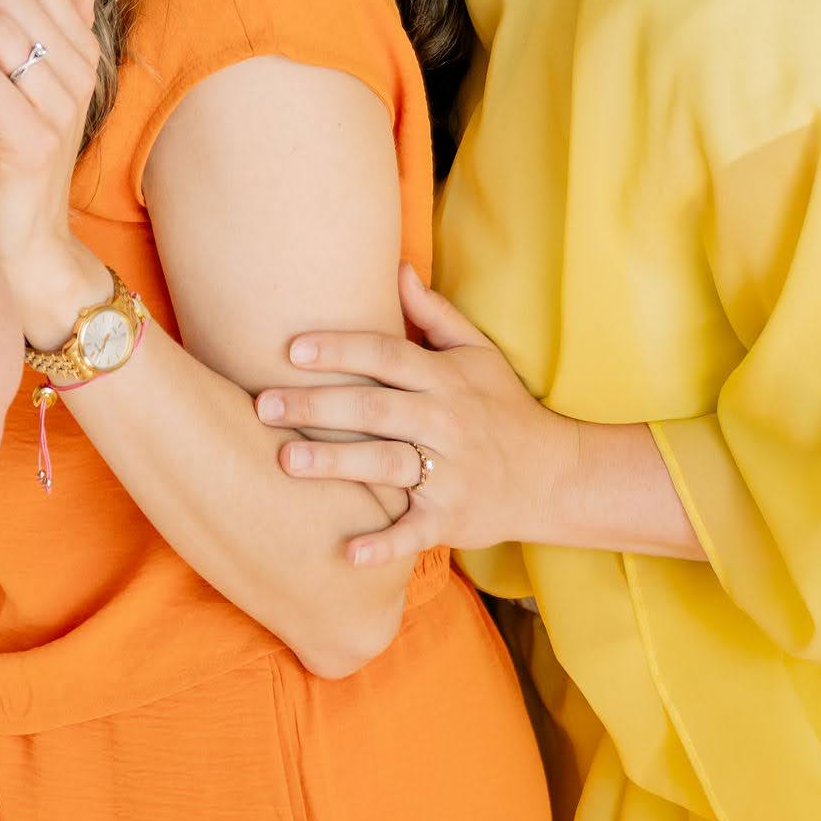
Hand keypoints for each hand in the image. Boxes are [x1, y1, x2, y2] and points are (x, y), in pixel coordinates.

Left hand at [255, 278, 558, 568]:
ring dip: (336, 463)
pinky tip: (346, 553)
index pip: (387, 356)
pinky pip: (413, 533)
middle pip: (374, 408)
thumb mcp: (478, 353)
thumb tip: (396, 267)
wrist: (556, 475)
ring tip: (286, 459)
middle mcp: (445, 422)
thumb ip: (434, 313)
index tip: (292, 350)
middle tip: (263, 405)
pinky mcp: (450, 518)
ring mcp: (449, 473)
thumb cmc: (504, 408)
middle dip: (318, 405)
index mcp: (445, 380)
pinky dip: (383, 546)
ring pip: (386, 464)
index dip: (341, 350)